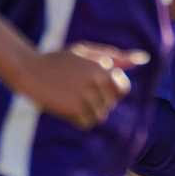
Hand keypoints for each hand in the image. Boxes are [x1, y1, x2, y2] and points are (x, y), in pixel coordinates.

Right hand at [16, 43, 147, 129]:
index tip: (94, 86)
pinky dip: (77, 119)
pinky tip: (65, 107)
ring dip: (86, 111)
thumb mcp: (87, 52)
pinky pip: (87, 123)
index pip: (122, 88)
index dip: (110, 91)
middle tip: (76, 91)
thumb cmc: (59, 60)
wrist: (29, 70)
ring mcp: (86, 95)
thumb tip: (145, 58)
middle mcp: (97, 80)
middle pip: (110, 104)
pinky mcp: (73, 108)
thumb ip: (117, 56)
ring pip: (99, 115)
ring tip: (69, 98)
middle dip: (97, 102)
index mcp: (102, 66)